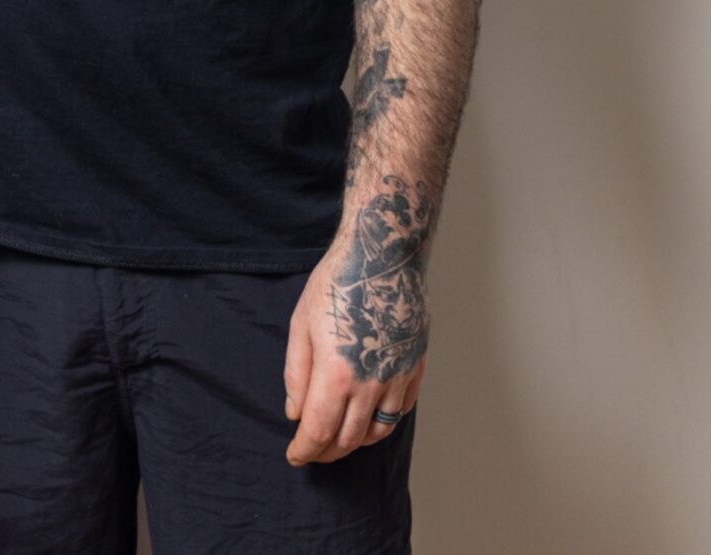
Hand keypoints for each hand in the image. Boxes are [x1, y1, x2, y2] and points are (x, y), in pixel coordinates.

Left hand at [282, 244, 427, 465]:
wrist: (384, 255)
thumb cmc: (337, 283)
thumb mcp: (301, 325)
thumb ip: (296, 375)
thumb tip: (296, 413)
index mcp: (336, 373)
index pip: (318, 431)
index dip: (304, 450)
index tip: (294, 455)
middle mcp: (371, 382)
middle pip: (348, 438)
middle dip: (325, 452)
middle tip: (311, 451)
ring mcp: (398, 376)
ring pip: (378, 432)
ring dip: (354, 442)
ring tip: (338, 439)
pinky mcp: (416, 367)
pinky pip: (400, 411)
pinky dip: (382, 423)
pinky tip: (367, 418)